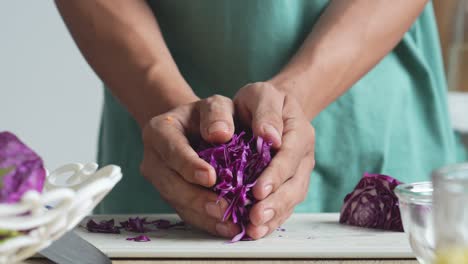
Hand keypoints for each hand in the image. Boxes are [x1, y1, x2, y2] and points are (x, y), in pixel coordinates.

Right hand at [140, 95, 240, 236]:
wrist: (195, 128)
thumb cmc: (207, 116)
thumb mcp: (214, 105)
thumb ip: (217, 113)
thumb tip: (221, 134)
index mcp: (160, 131)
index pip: (172, 149)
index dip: (189, 165)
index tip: (210, 177)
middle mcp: (155, 158)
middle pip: (170, 183)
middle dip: (196, 198)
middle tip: (221, 207)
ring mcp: (161, 180)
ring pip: (177, 202)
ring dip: (203, 215)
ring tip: (228, 223)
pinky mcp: (172, 196)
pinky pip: (186, 212)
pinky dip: (206, 222)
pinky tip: (225, 226)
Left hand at [234, 82, 315, 238]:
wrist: (268, 109)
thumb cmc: (261, 101)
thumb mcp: (261, 94)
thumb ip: (266, 112)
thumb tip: (269, 137)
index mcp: (299, 132)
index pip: (291, 155)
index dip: (276, 175)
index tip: (259, 190)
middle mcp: (303, 156)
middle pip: (295, 184)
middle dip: (276, 202)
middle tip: (256, 217)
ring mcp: (298, 173)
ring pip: (291, 199)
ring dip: (274, 216)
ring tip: (255, 229)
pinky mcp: (288, 185)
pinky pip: (284, 205)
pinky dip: (272, 219)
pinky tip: (257, 230)